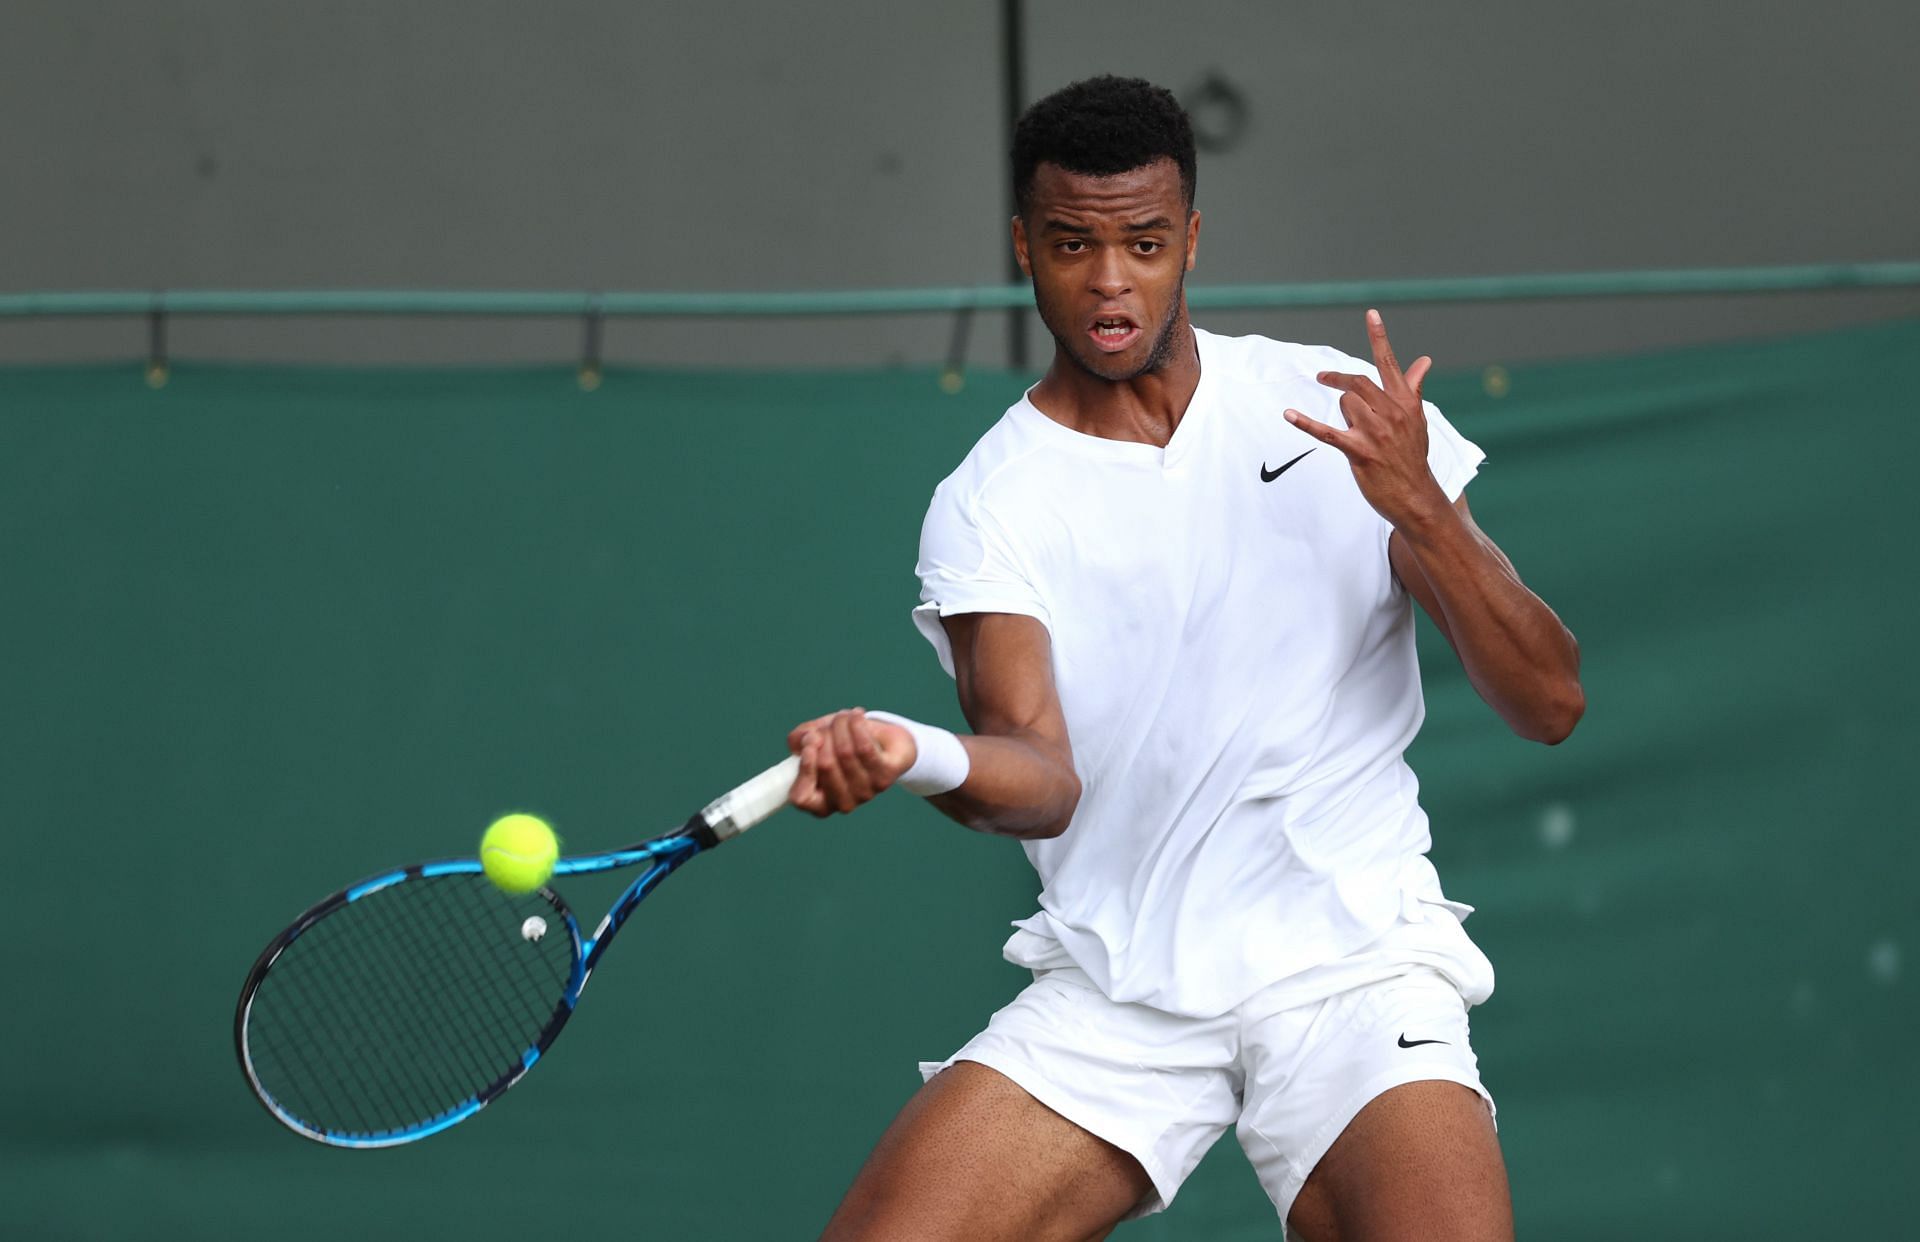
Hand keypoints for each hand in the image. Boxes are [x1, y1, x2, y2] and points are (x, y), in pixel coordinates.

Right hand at [786, 707, 916, 815]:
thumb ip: (799, 740)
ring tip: (844, 716)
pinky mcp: (885, 777)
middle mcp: (843, 803)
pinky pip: (865, 748)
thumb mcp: (816, 740)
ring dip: (841, 725)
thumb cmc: (842, 743)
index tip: (809, 742)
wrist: (884, 741)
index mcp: (820, 803)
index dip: (804, 767)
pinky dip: (857, 726)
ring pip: (845, 752)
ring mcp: (866, 792)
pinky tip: (856, 715)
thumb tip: (803, 740)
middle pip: (825, 765)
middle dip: (824, 735)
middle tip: (829, 724)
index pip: (802, 797)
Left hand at [1284, 309, 1450, 529]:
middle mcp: (1392, 413)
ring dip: (1342, 414)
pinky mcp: (1359, 451)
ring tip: (1353, 430)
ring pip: (1345, 404)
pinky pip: (1326, 432)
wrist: (1416, 496)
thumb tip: (1425, 361)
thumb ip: (1414, 389)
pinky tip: (1288, 415)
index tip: (1371, 314)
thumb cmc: (1413, 456)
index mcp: (1405, 403)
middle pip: (1358, 383)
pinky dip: (1305, 423)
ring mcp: (1376, 432)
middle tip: (1324, 378)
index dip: (1379, 338)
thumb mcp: (1417, 420)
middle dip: (1339, 380)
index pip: (1389, 364)